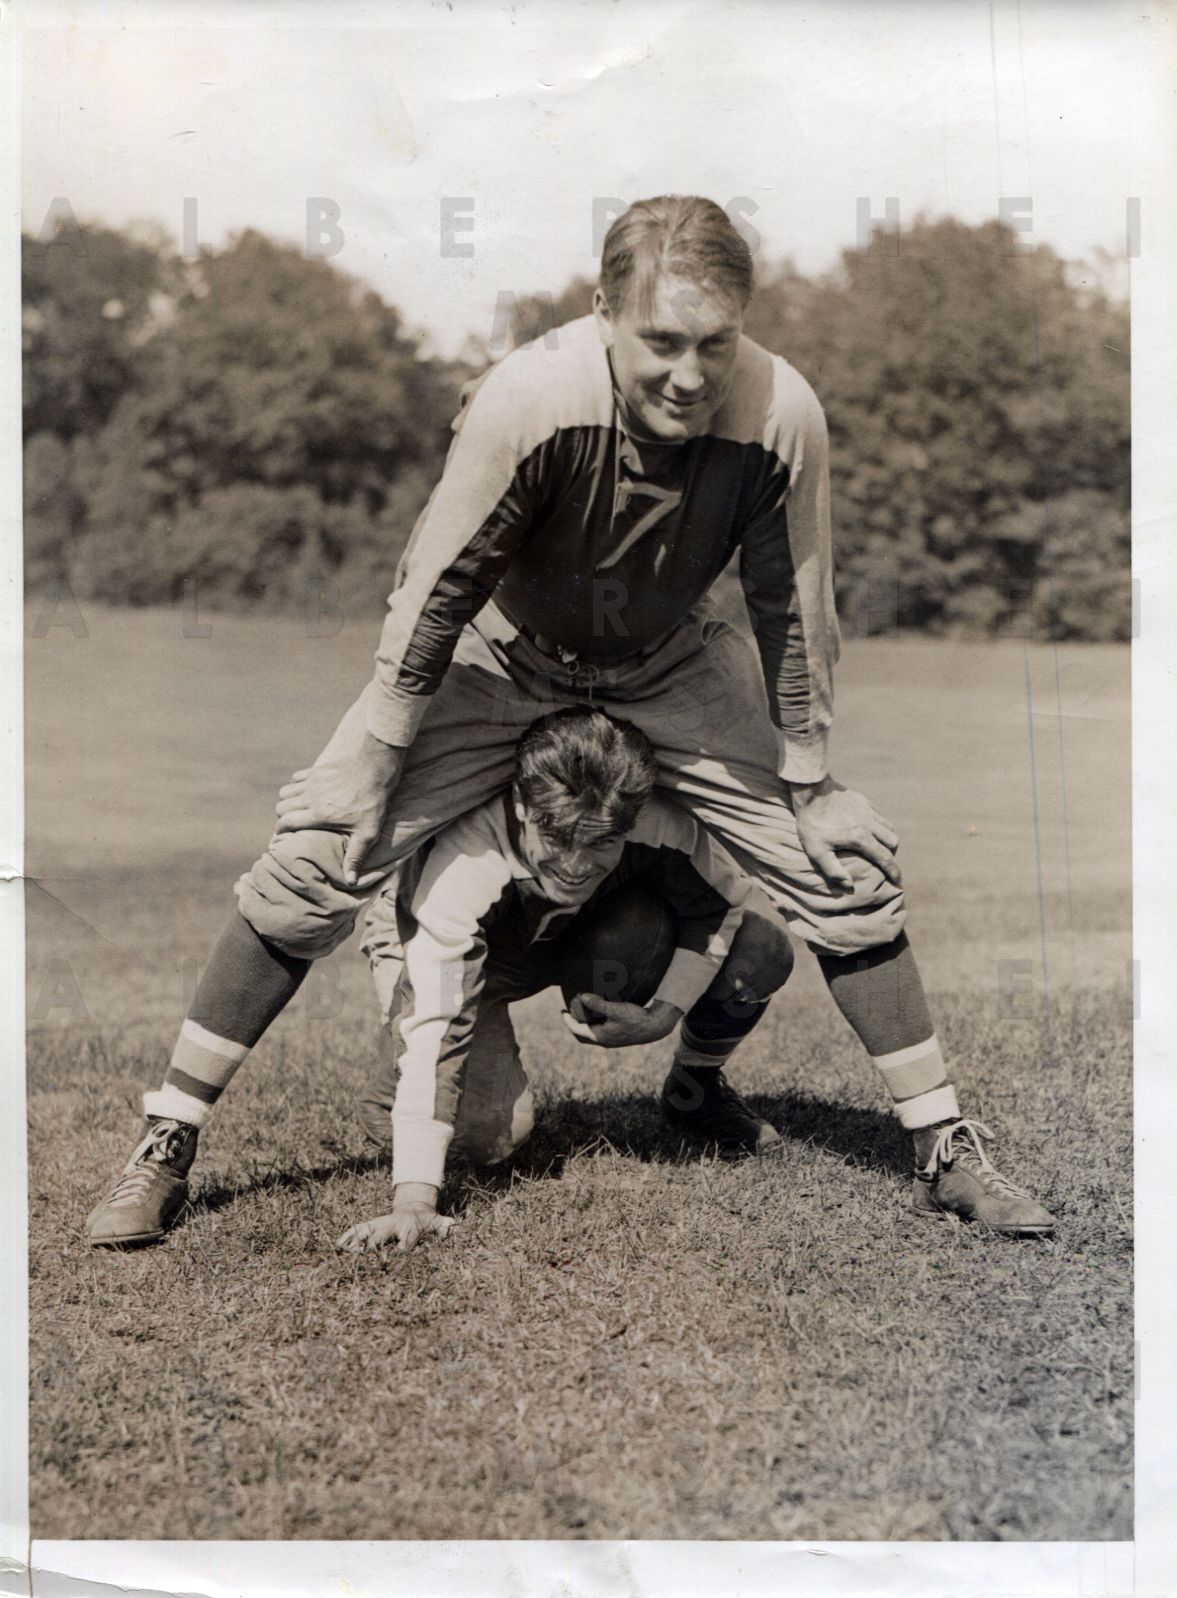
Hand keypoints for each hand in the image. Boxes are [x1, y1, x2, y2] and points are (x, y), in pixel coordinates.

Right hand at [275, 734, 405, 883]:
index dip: (281, 831)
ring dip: (288, 801)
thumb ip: (356, 856)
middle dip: (283, 817)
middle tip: (293, 824)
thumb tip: (350, 881)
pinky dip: (297, 785)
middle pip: (281, 807)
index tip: (284, 837)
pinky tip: (308, 792)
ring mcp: (312, 781)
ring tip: (298, 809)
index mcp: (318, 813)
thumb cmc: (374, 801)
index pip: (286, 822)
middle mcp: (310, 796)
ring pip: (285, 791)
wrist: (376, 765)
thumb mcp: (368, 832)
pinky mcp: (318, 769)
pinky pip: (296, 777)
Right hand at [335, 1205, 456, 1253]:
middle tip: (363, 1257)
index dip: (404, 1245)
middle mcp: (392, 1225)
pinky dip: (347, 1236)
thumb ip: (445, 1226)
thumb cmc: (426, 1221)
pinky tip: (338, 1245)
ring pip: (365, 1231)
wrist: (413, 1208)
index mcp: (410, 1227)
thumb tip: (453, 1227)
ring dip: (355, 1241)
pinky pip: (356, 1229)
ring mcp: (379, 1224)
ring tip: (344, 1252)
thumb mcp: (438, 1223)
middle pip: (381, 1235)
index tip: (400, 1254)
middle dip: (372, 1245)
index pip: (407, 1237)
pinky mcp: (371, 1224)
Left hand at [561, 994, 682, 1047]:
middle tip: (567, 1014)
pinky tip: (595, 1015)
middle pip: (582, 1036)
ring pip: (591, 1035)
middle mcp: (604, 1041)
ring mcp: (611, 1040)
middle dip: (573, 1026)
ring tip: (579, 1013)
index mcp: (601, 1037)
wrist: (654, 1027)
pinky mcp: (617, 1037)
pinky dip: (592, 1025)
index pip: (577, 1030)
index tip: (562, 1012)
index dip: (568, 1021)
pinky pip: (599, 1033)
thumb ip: (598, 1004)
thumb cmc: (635, 1018)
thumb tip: (582, 997)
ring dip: (583, 1026)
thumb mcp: (615, 1009)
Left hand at [790, 776, 900, 892]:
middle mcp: (869, 824)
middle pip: (892, 842)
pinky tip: (869, 828)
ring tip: (878, 847)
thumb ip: (833, 871)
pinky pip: (878, 815)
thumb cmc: (812, 823)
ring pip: (888, 827)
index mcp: (861, 838)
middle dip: (892, 855)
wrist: (811, 791)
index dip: (893, 871)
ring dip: (887, 839)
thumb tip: (849, 886)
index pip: (885, 858)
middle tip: (885, 863)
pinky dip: (879, 825)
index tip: (898, 881)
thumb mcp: (817, 851)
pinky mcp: (862, 801)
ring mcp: (867, 810)